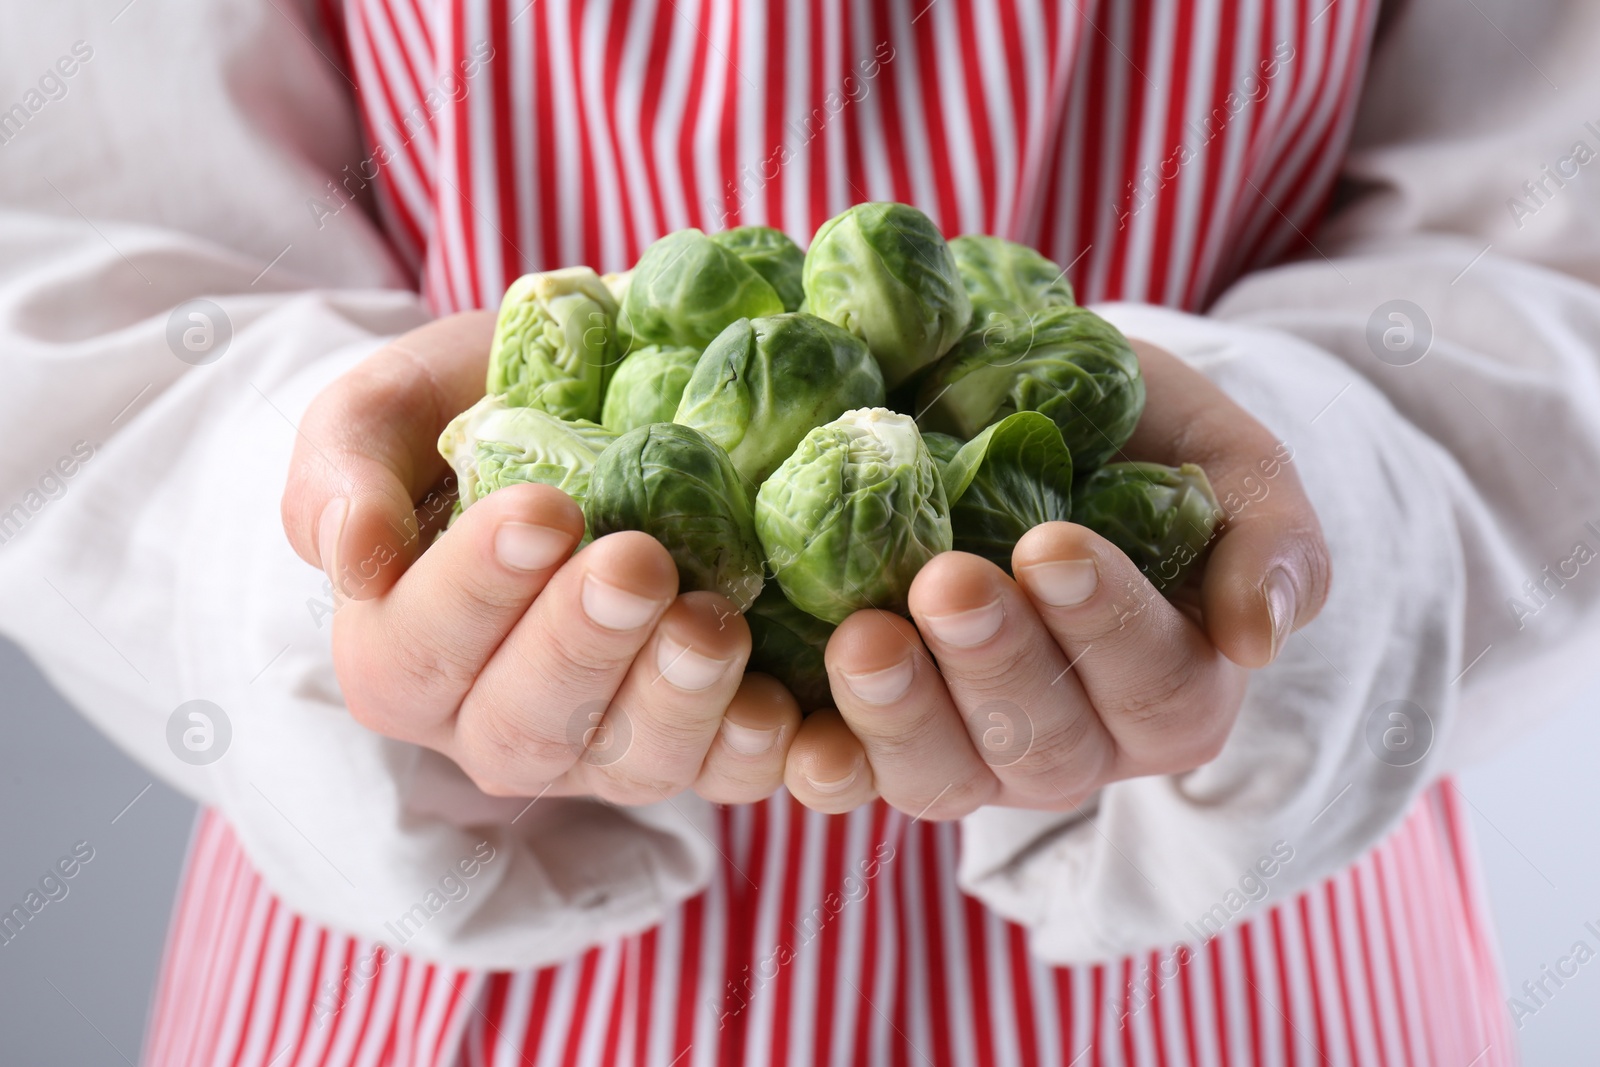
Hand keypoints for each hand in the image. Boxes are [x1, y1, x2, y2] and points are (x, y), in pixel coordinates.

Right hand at [280, 312, 798, 805]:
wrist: (579, 417)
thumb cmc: (466, 413)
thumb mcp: (387, 412)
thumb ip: (343, 474)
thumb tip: (352, 555)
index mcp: (402, 658)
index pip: (419, 651)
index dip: (478, 589)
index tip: (543, 509)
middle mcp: (496, 725)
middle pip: (526, 726)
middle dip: (583, 644)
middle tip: (636, 561)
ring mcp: (601, 749)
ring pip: (632, 765)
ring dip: (677, 701)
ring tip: (712, 619)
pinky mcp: (697, 745)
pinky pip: (730, 775)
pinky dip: (761, 752)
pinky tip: (786, 707)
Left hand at [783, 341, 1331, 816]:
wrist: (1035, 428)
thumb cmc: (1142, 442)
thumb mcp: (1226, 461)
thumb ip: (1269, 536)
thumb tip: (1257, 639)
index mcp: (1172, 690)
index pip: (1157, 685)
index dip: (1108, 625)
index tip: (1055, 544)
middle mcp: (1077, 745)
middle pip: (1045, 745)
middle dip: (995, 665)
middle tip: (947, 582)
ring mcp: (974, 752)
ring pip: (946, 778)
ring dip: (901, 715)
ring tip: (861, 636)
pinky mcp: (882, 739)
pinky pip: (851, 776)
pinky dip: (821, 758)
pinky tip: (788, 722)